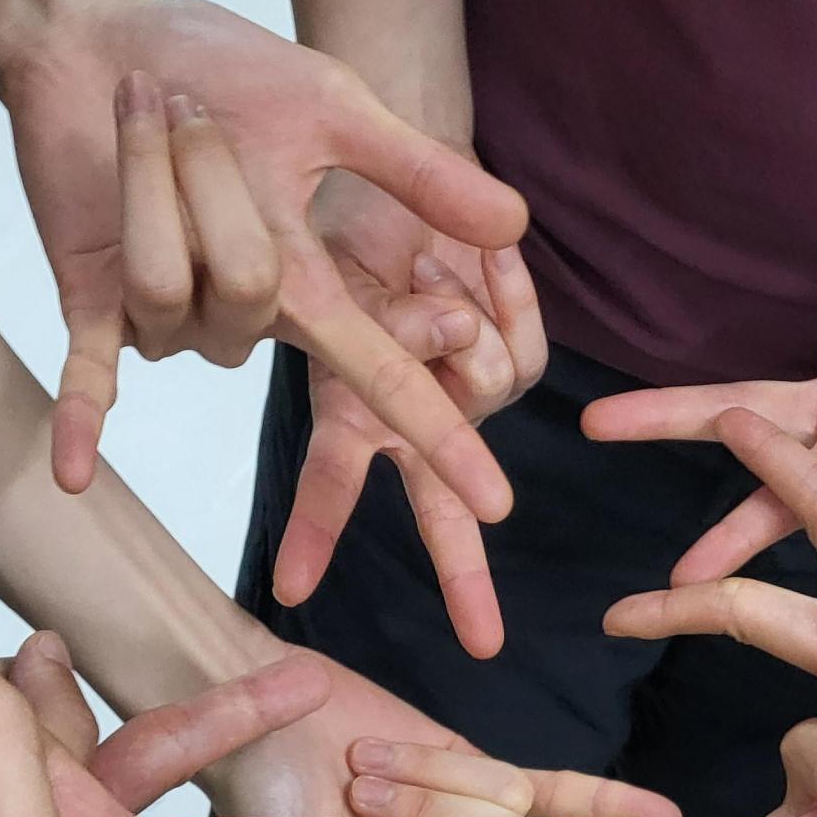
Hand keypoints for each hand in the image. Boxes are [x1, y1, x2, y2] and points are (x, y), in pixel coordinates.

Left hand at [0, 0, 527, 498]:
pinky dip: (82, 424)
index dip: (440, 435)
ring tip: (140, 116)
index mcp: (312, 289)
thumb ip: (418, 171)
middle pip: (245, 284)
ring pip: (167, 279)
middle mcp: (247, 321)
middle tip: (188, 108)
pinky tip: (70, 475)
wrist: (107, 32)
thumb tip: (515, 226)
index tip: (498, 499)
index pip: (390, 374)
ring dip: (147, 172)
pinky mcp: (96, 305)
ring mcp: (170, 319)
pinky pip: (94, 377)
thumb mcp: (334, 112)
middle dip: (209, 172)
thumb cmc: (223, 71)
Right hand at [276, 177, 546, 656]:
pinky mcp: (518, 363)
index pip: (328, 480)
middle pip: (442, 514)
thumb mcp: (344, 268)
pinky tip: (476, 261)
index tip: (290, 590)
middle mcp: (413, 424)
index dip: (312, 534)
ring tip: (424, 271)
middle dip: (466, 581)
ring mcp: (468, 401)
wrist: (402, 170)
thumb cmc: (351, 226)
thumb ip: (394, 316)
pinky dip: (504, 292)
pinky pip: (525, 347)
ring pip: (488, 385)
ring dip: (457, 312)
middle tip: (486, 647)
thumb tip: (455, 333)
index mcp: (352, 414)